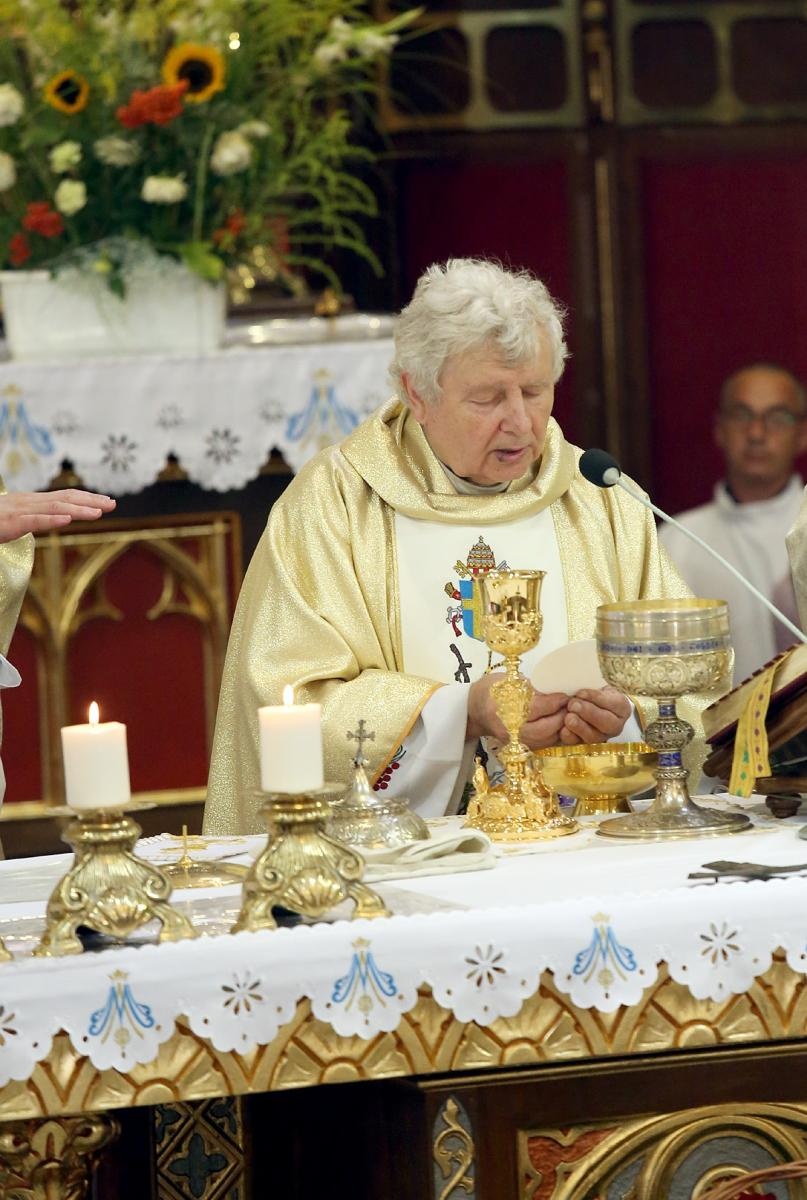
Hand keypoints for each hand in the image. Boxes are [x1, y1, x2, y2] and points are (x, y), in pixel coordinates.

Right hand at [0, 489, 115, 542]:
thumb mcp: (11, 520)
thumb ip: (29, 520)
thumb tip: (48, 521)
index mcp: (28, 502)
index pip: (62, 497)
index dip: (86, 498)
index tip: (107, 502)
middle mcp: (25, 503)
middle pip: (63, 499)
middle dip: (90, 501)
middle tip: (113, 504)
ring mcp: (15, 512)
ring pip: (52, 508)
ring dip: (78, 509)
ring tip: (99, 513)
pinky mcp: (6, 524)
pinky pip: (30, 521)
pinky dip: (50, 520)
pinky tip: (67, 520)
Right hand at [467, 673, 567, 748]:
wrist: (474, 710)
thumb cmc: (491, 690)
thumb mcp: (508, 680)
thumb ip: (532, 686)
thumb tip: (557, 689)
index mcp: (502, 707)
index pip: (537, 708)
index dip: (555, 701)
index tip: (566, 695)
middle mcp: (508, 728)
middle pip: (545, 729)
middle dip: (562, 717)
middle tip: (572, 706)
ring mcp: (514, 741)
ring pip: (546, 740)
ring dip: (561, 727)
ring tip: (568, 714)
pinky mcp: (519, 747)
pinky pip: (543, 744)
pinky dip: (555, 735)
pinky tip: (559, 724)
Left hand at [558, 686, 630, 744]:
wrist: (588, 706)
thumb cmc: (593, 694)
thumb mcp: (597, 686)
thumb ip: (593, 689)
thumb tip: (579, 692)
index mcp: (621, 708)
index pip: (614, 704)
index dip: (597, 698)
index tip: (580, 692)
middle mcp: (615, 726)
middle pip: (607, 723)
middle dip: (589, 713)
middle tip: (573, 705)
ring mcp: (601, 737)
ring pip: (594, 737)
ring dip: (580, 727)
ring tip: (568, 717)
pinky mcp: (586, 745)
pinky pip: (579, 744)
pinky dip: (570, 737)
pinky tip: (563, 730)